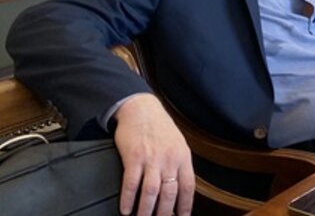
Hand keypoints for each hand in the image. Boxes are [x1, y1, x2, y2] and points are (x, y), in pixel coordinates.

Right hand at [113, 94, 193, 215]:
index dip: (185, 206)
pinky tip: (126, 209)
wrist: (142, 109)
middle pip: (169, 193)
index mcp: (183, 157)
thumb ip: (179, 165)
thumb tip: (178, 189)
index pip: (187, 187)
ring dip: (146, 210)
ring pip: (151, 192)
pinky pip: (131, 183)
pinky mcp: (133, 157)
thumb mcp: (178, 144)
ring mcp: (151, 159)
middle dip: (164, 213)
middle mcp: (169, 159)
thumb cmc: (160, 128)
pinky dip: (128, 199)